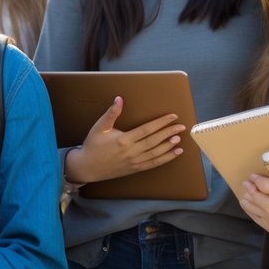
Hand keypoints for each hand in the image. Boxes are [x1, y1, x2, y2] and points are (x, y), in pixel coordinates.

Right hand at [64, 97, 184, 183]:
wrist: (87, 167)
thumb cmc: (93, 145)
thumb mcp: (99, 127)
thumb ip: (111, 113)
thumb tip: (119, 99)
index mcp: (124, 139)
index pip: (147, 129)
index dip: (161, 123)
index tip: (171, 117)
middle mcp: (131, 151)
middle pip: (155, 140)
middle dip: (169, 132)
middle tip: (181, 126)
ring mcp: (134, 161)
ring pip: (156, 153)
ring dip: (169, 145)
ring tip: (179, 137)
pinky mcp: (135, 168)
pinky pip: (154, 163)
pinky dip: (166, 158)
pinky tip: (175, 153)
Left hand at [240, 174, 268, 244]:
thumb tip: (252, 179)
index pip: (253, 194)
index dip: (249, 185)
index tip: (248, 179)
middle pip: (250, 205)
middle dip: (247, 195)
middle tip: (248, 186)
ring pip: (253, 215)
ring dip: (249, 205)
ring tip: (250, 196)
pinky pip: (260, 223)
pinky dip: (256, 214)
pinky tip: (259, 208)